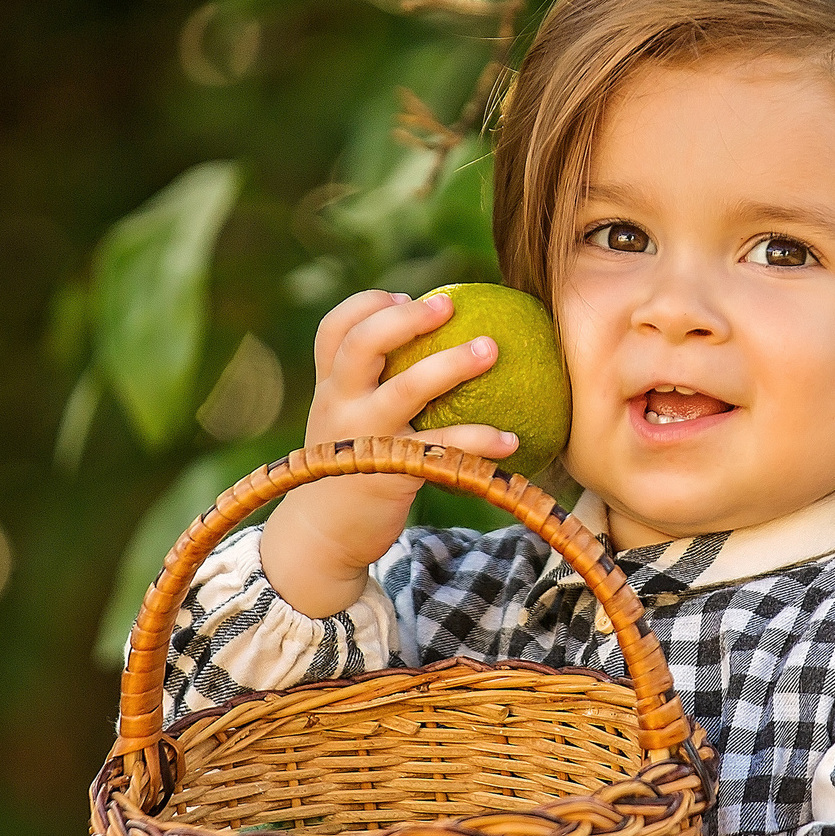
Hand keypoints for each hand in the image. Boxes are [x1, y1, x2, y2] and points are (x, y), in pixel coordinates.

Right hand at [262, 289, 516, 617]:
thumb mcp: (345, 423)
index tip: (403, 297)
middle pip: (362, 344)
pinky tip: (512, 440)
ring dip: (452, 365)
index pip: (335, 329)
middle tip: (451, 305)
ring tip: (491, 349)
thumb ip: (370, 388)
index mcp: (329, 387)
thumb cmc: (350, 470)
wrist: (322, 538)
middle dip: (406, 318)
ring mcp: (363, 437)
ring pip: (406, 388)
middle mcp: (339, 404)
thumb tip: (438, 348)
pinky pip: (442, 448)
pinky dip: (479, 440)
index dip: (366, 305)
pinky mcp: (390, 472)